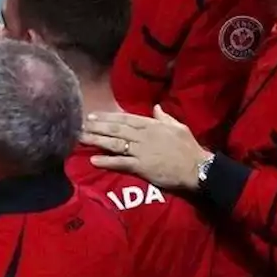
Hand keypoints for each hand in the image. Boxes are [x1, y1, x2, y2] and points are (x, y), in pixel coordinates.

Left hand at [80, 106, 210, 191]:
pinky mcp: (142, 166)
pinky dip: (107, 161)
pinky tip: (94, 160)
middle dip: (96, 127)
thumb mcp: (178, 127)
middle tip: (79, 125)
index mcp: (151, 125)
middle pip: (115, 129)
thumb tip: (156, 108)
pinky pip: (121, 163)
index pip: (124, 119)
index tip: (92, 115)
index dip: (106, 117)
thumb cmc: (189, 148)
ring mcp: (141, 151)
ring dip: (96, 140)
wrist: (198, 169)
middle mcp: (143, 136)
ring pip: (114, 144)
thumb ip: (164, 117)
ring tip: (81, 138)